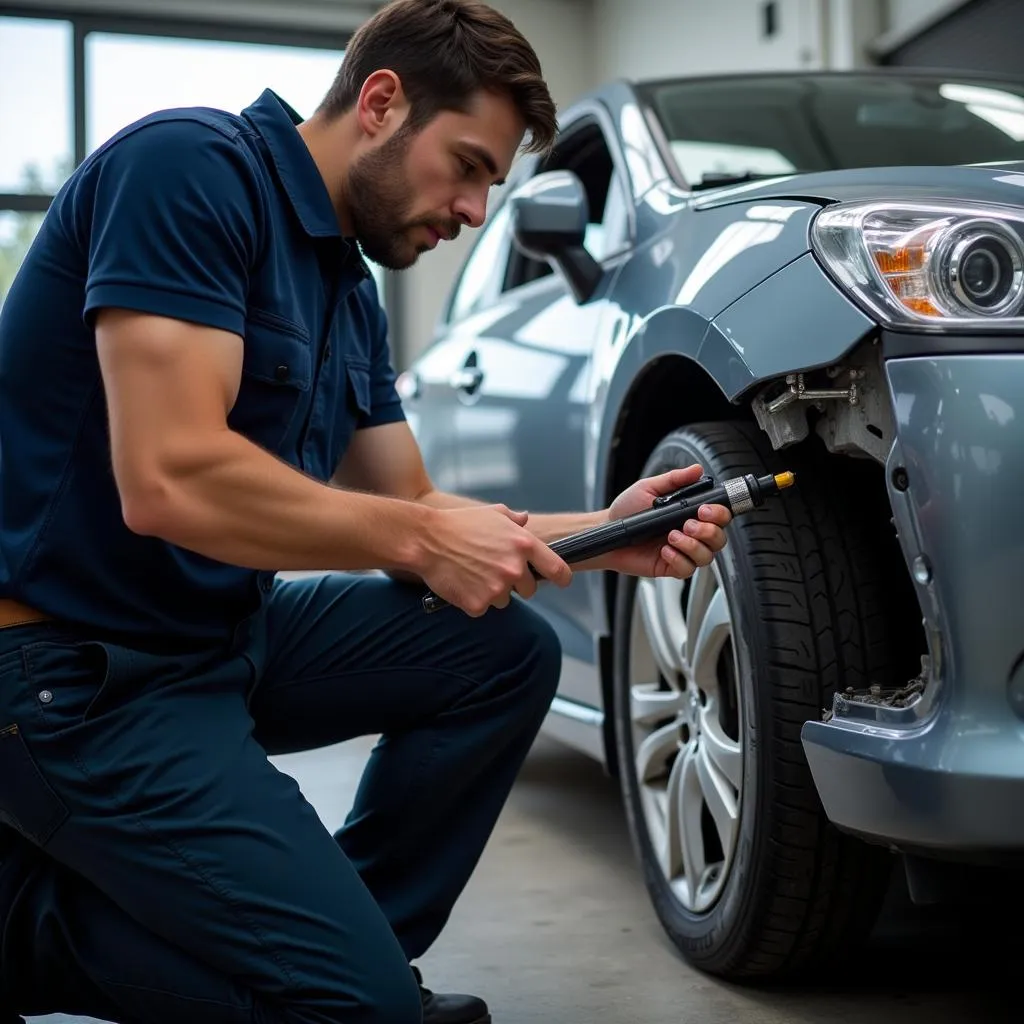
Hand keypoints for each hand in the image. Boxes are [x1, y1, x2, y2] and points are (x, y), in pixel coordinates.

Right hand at [418, 504, 572, 616]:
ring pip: (505, 600)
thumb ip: (514, 520)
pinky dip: (474, 600)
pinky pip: (483, 608)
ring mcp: (497, 588)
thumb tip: (525, 520)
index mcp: (523, 544)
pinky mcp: (478, 604)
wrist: (426, 540)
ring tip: (473, 573)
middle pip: (529, 590)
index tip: (560, 580)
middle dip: (516, 584)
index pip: (557, 569)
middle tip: (493, 570)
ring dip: (493, 592)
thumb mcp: (492, 513)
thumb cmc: (459, 524)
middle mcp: (514, 568)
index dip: (561, 577)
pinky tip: (462, 583)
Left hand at [602, 464, 731, 578]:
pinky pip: (687, 569)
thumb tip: (697, 470)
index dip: (719, 514)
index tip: (704, 509)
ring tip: (672, 536)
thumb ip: (675, 480)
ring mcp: (682, 552)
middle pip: (719, 539)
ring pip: (706, 556)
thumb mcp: (649, 488)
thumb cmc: (627, 510)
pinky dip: (679, 559)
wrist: (607, 529)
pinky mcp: (670, 567)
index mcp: (689, 514)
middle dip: (708, 531)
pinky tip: (664, 550)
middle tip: (688, 524)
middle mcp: (690, 534)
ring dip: (693, 546)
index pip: (719, 517)